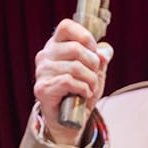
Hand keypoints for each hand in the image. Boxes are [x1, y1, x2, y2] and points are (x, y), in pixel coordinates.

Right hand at [34, 18, 111, 146]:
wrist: (69, 120)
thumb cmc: (80, 93)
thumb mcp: (95, 72)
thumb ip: (100, 58)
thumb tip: (105, 52)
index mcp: (55, 45)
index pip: (66, 26)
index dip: (85, 37)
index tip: (93, 51)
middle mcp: (45, 56)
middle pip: (76, 48)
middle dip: (93, 64)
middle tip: (94, 76)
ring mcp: (42, 72)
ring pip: (75, 67)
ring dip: (90, 80)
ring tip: (90, 88)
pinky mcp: (42, 89)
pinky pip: (68, 81)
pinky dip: (83, 89)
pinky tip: (83, 94)